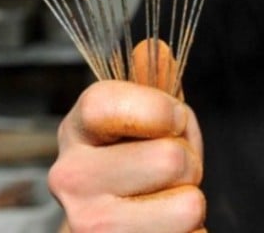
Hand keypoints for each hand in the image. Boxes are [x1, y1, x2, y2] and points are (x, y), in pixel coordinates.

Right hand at [49, 46, 205, 231]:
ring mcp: (91, 227)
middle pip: (169, 158)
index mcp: (77, 131)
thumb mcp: (141, 120)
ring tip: (167, 200)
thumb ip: (151, 84)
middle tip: (169, 170)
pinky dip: (192, 232)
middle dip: (188, 161)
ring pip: (187, 205)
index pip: (107, 103)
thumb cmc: (131, 167)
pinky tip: (164, 227)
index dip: (158, 109)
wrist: (112, 228)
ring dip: (191, 201)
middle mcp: (71, 180)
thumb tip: (153, 48)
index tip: (172, 117)